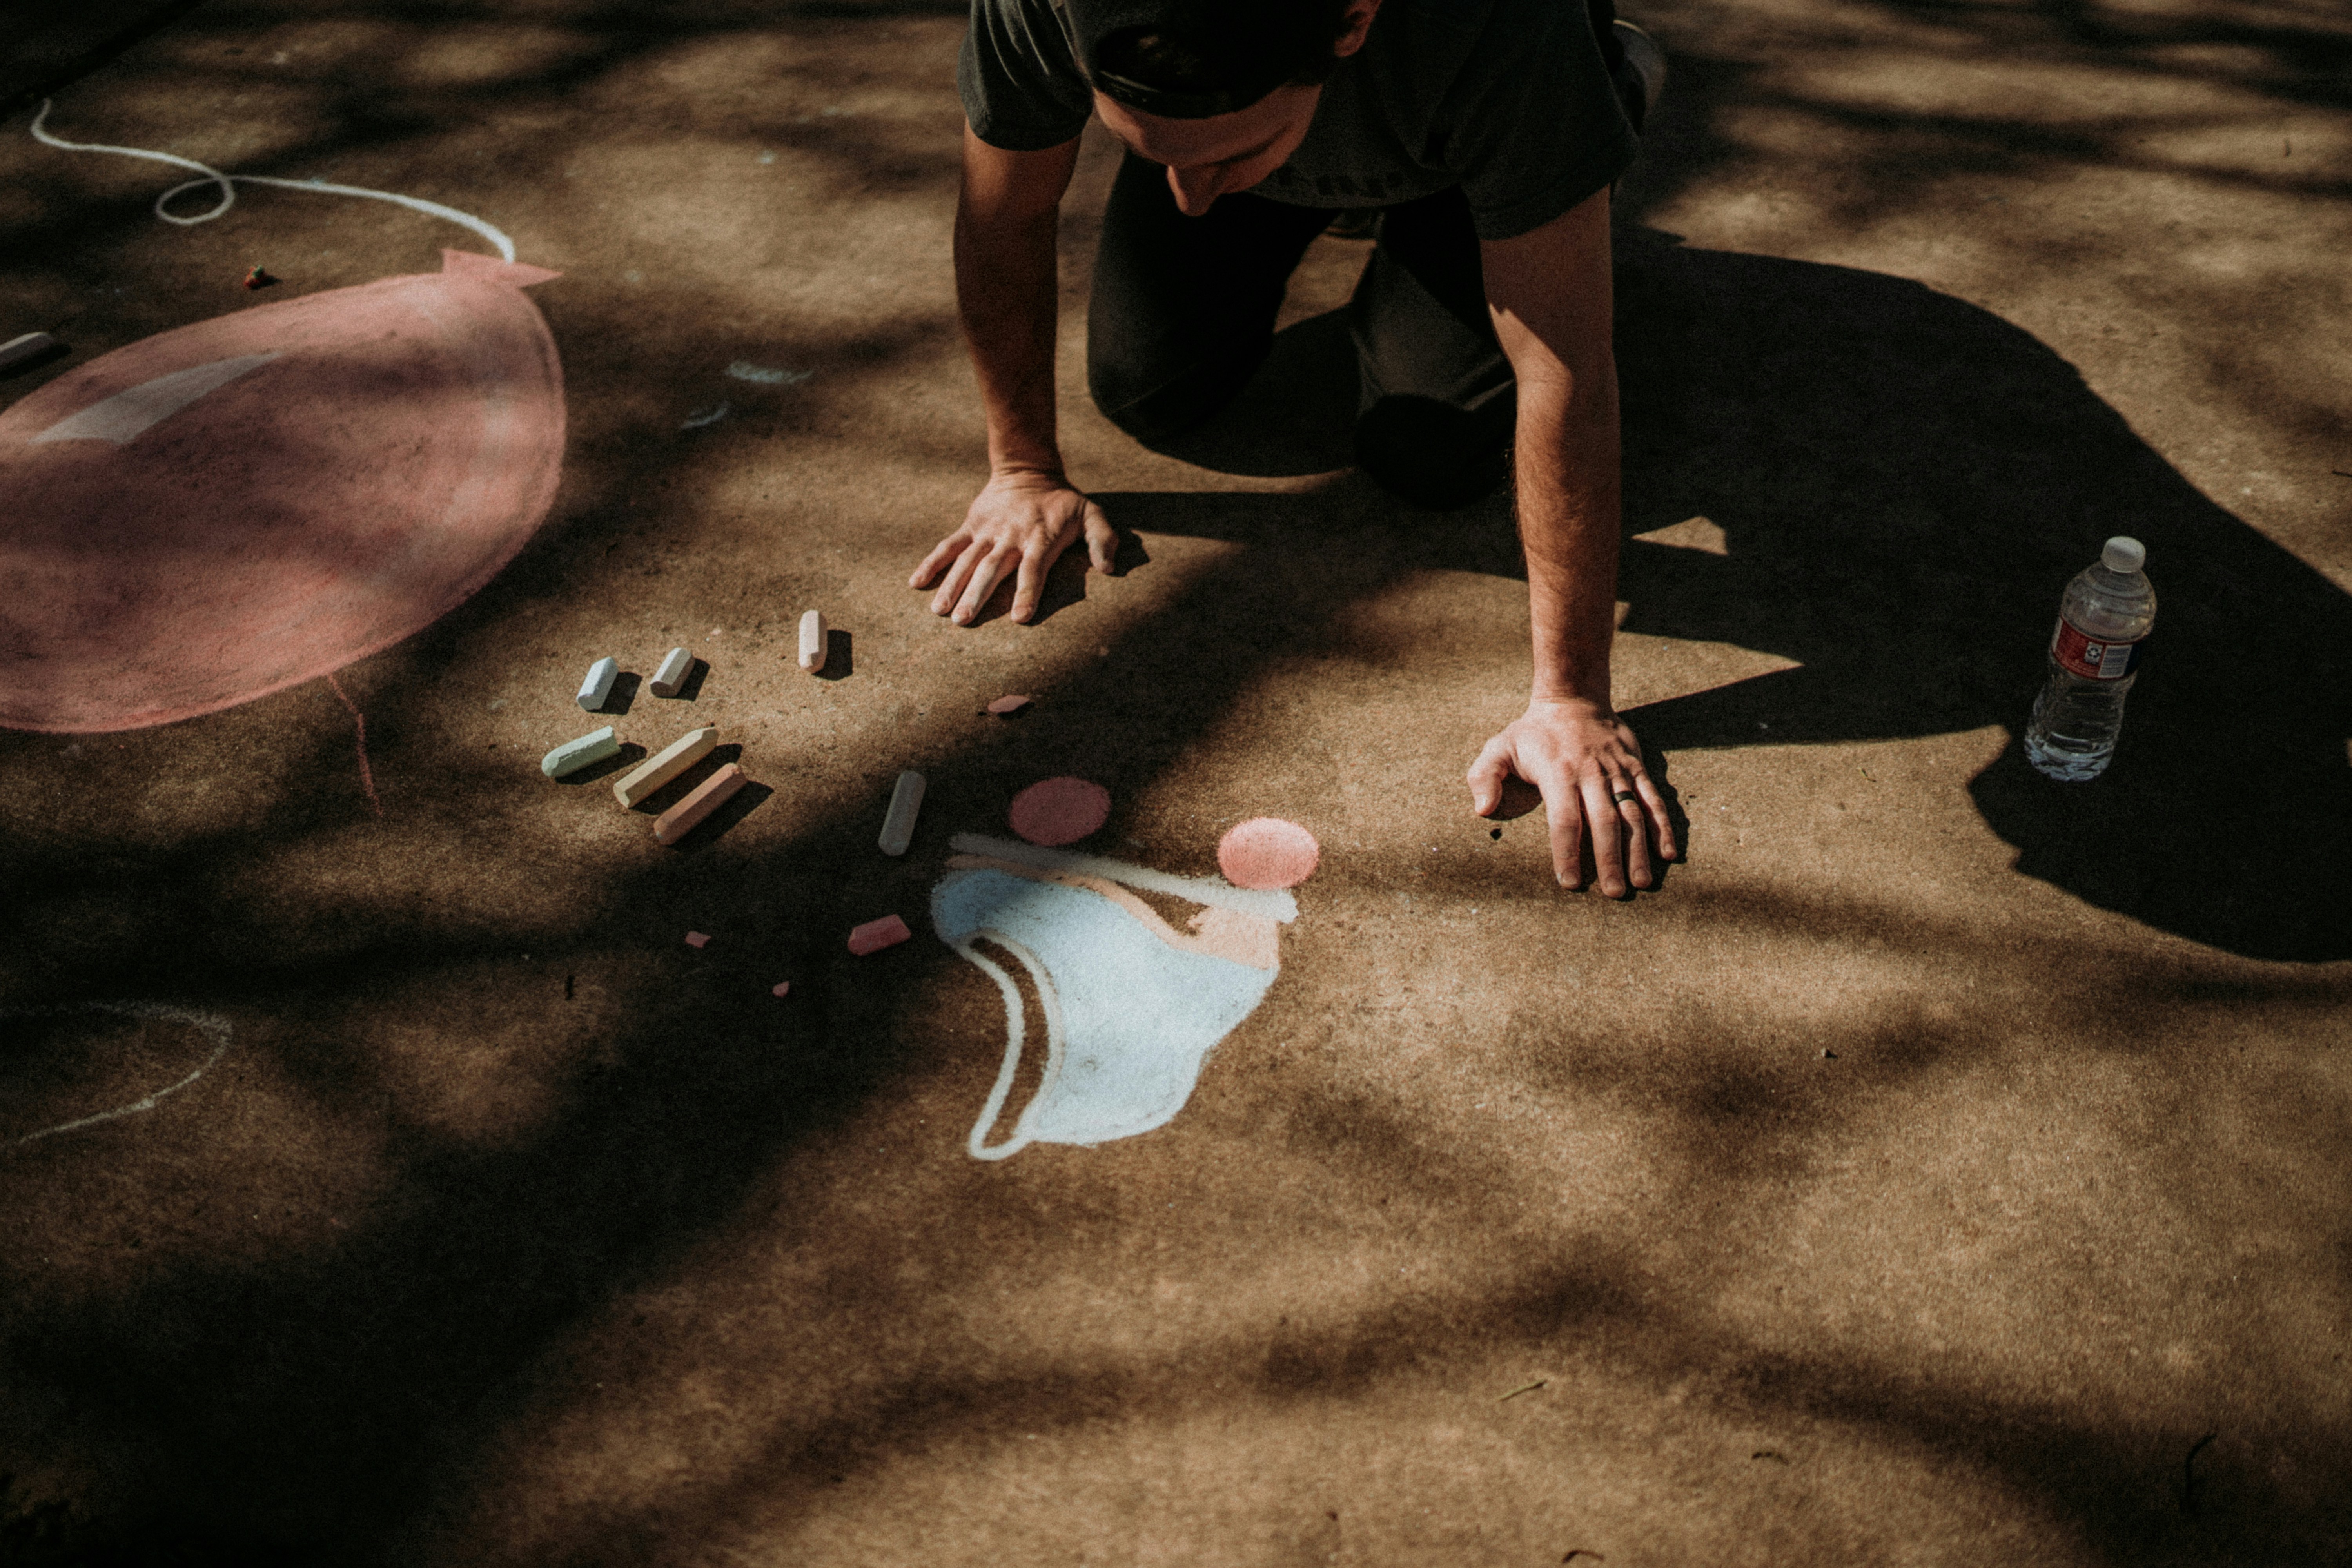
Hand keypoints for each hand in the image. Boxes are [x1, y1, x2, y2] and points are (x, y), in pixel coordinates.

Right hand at [911, 470, 1115, 624]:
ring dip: (952, 585)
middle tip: (963, 621)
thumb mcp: (1091, 514)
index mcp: (1040, 538)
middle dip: (977, 595)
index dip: (1028, 592)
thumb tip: (1110, 569)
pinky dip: (932, 563)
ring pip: (967, 560)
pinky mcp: (971, 526)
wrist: (1028, 469)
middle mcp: (1011, 537)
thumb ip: (1103, 540)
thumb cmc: (1064, 501)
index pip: (1034, 569)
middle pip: (993, 569)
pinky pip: (948, 545)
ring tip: (940, 611)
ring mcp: (987, 531)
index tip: (1020, 618)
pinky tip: (916, 583)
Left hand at [1468, 698, 1677, 894]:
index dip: (1567, 852)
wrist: (1572, 698)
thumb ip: (1484, 777)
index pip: (1564, 819)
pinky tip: (1668, 854)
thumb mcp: (1498, 747)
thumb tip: (1482, 810)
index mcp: (1557, 772)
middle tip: (1614, 894)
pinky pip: (1653, 798)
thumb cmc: (1531, 733)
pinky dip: (1663, 826)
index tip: (1569, 883)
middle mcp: (1591, 773)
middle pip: (1604, 821)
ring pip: (1633, 813)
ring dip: (1639, 849)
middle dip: (1609, 860)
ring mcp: (1617, 770)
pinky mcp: (1636, 767)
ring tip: (1642, 882)